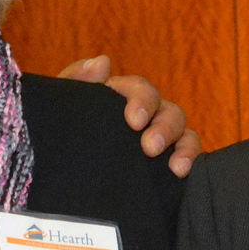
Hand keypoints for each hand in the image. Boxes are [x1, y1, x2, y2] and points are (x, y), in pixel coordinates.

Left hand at [60, 55, 200, 175]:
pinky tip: (181, 173)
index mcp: (118, 99)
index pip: (139, 89)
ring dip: (183, 145)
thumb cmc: (56, 141)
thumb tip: (103, 62)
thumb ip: (75, 82)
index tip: (134, 121)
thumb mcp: (59, 111)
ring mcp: (159, 141)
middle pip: (167, 109)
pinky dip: (191, 159)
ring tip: (175, 167)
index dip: (142, 100)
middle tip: (150, 148)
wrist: (59, 186)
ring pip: (183, 131)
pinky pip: (190, 155)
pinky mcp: (167, 165)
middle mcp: (145, 117)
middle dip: (164, 127)